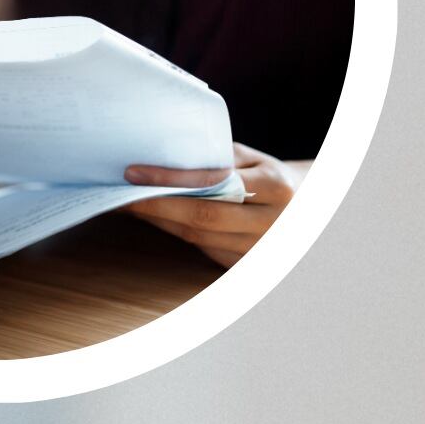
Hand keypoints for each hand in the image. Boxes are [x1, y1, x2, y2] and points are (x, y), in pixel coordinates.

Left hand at [123, 150, 293, 265]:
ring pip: (197, 238)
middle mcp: (270, 223)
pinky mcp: (244, 266)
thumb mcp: (254, 160)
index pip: (214, 185)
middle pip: (201, 219)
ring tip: (127, 204)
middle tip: (118, 194)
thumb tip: (164, 157)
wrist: (306, 209)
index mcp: (276, 188)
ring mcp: (258, 250)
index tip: (133, 173)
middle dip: (154, 206)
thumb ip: (218, 159)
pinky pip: (202, 249)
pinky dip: (174, 233)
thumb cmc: (269, 177)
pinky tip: (152, 220)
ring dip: (158, 221)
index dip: (170, 181)